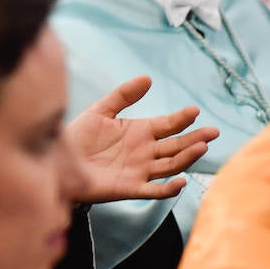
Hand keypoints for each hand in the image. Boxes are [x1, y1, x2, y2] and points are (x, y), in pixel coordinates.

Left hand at [66, 76, 219, 202]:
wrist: (56, 161)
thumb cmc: (78, 137)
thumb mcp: (100, 111)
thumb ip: (123, 95)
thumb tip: (148, 78)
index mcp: (140, 132)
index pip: (168, 125)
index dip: (182, 119)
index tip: (194, 110)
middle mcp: (145, 151)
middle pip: (176, 145)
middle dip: (195, 139)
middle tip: (213, 131)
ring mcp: (139, 170)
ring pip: (170, 165)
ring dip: (187, 158)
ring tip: (201, 147)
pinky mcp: (130, 188)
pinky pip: (154, 190)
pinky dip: (168, 188)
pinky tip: (181, 181)